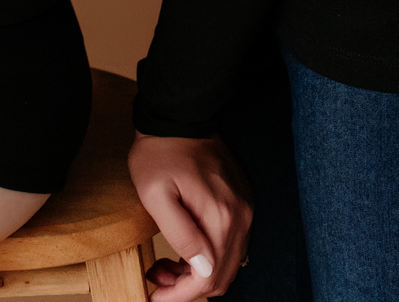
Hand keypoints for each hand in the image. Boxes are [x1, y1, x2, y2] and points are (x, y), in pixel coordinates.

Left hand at [129, 131, 251, 301]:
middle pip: (221, 276)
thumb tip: (202, 272)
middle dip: (187, 288)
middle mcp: (240, 216)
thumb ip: (181, 235)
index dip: (180, 296)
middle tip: (157, 278)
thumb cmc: (159, 152)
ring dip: (196, 273)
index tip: (155, 297)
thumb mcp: (156, 195)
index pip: (208, 278)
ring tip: (164, 265)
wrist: (177, 115)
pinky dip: (207, 255)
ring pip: (226, 263)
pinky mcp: (239, 201)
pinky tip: (182, 248)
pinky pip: (229, 243)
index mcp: (221, 217)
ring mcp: (243, 208)